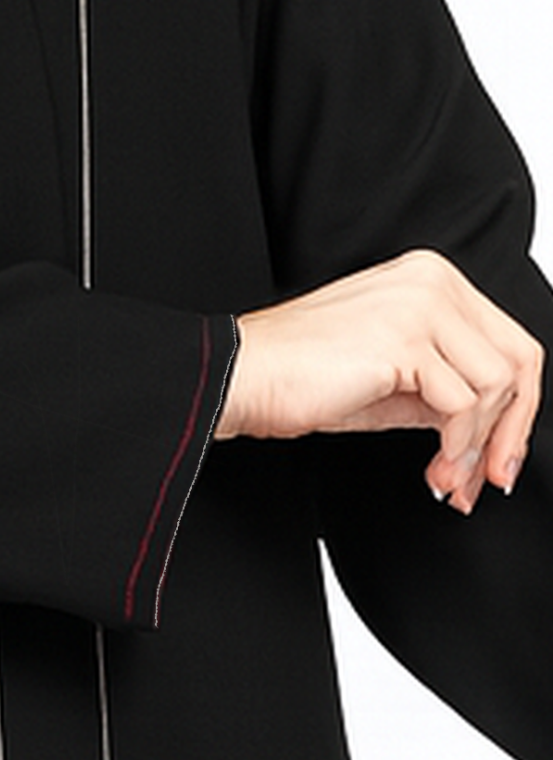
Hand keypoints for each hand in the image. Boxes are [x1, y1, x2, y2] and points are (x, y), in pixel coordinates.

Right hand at [215, 250, 544, 513]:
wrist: (242, 377)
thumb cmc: (294, 377)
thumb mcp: (387, 382)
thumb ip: (440, 389)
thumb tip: (483, 429)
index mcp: (427, 280)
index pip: (506, 341)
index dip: (514, 408)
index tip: (496, 457)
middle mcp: (431, 281)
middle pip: (518, 359)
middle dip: (510, 431)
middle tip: (489, 479)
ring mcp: (420, 305)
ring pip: (497, 384)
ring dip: (478, 446)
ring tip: (447, 480)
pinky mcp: (404, 339)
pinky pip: (463, 403)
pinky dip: (456, 448)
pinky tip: (433, 470)